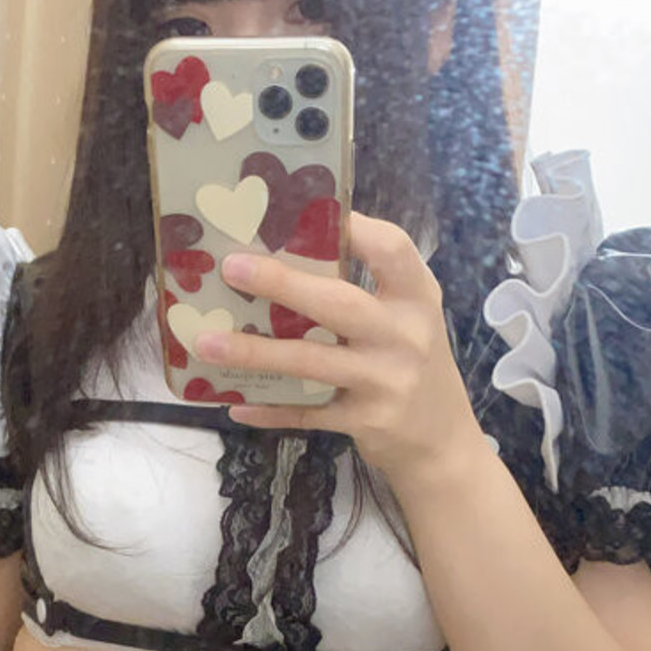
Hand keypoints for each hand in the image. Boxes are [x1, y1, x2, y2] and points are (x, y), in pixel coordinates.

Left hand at [197, 212, 486, 492]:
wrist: (442, 441)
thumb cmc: (413, 365)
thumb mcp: (407, 320)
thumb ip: (367, 290)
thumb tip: (288, 255)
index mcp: (416, 298)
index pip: (390, 248)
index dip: (351, 227)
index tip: (301, 210)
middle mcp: (404, 335)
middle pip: (339, 304)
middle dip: (282, 283)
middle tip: (231, 267)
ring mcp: (385, 381)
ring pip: (311, 362)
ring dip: (255, 353)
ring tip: (207, 342)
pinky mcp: (366, 421)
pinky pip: (306, 413)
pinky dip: (269, 408)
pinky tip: (236, 402)